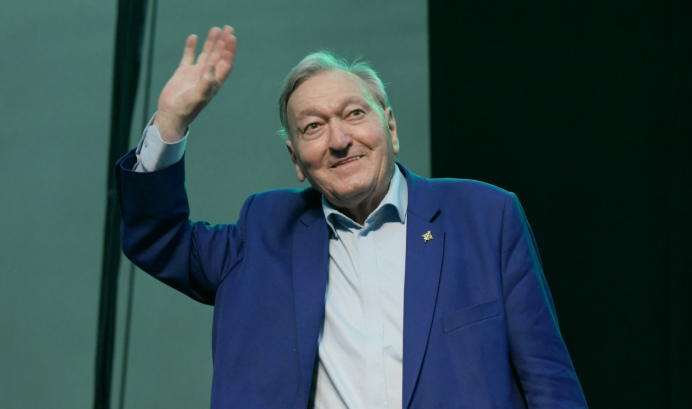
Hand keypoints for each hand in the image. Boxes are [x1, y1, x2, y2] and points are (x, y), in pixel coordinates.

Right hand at [154, 26, 235, 141]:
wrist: (171, 114)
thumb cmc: (187, 109)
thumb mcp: (198, 96)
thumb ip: (206, 82)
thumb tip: (211, 65)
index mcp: (214, 82)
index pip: (226, 63)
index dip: (230, 51)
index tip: (231, 37)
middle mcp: (207, 76)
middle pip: (219, 56)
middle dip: (224, 43)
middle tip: (228, 28)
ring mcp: (195, 74)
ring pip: (206, 54)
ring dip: (211, 42)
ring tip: (215, 29)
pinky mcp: (183, 73)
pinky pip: (188, 57)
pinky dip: (191, 47)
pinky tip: (193, 37)